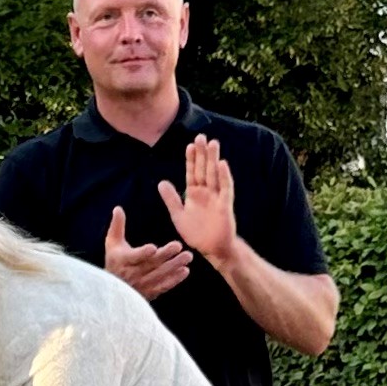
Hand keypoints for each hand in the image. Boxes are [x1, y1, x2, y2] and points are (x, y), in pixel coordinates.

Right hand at [105, 204, 192, 300]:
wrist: (114, 290)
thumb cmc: (114, 261)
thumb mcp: (112, 243)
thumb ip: (117, 226)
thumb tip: (118, 208)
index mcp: (123, 260)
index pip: (133, 257)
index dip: (143, 253)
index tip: (153, 247)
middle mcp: (132, 273)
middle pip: (151, 264)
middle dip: (165, 255)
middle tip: (179, 245)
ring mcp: (142, 284)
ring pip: (160, 275)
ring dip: (174, 266)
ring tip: (188, 256)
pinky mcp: (150, 292)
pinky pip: (164, 286)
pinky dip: (175, 279)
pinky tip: (185, 271)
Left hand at [158, 135, 236, 267]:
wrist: (212, 249)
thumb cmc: (195, 233)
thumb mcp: (178, 215)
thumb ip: (171, 199)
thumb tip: (161, 182)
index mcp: (194, 194)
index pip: (192, 172)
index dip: (191, 159)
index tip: (190, 145)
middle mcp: (206, 192)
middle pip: (203, 169)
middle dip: (202, 153)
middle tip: (201, 136)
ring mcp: (216, 197)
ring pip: (214, 174)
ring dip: (213, 159)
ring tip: (213, 143)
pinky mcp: (225, 205)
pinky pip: (225, 189)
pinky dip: (224, 177)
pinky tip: (222, 164)